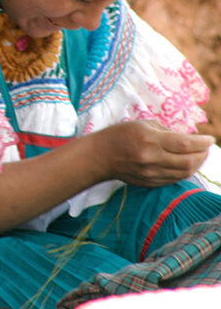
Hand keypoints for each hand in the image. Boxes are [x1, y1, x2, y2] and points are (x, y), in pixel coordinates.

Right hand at [95, 120, 213, 185]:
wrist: (99, 156)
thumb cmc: (120, 135)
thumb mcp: (143, 124)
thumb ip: (167, 131)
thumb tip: (188, 139)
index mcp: (150, 140)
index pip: (185, 143)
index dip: (202, 142)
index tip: (210, 139)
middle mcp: (152, 159)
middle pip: (189, 161)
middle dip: (203, 154)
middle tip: (207, 148)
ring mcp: (151, 174)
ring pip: (184, 173)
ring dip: (197, 165)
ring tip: (199, 157)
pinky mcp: (149, 183)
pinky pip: (174, 180)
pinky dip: (184, 172)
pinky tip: (185, 165)